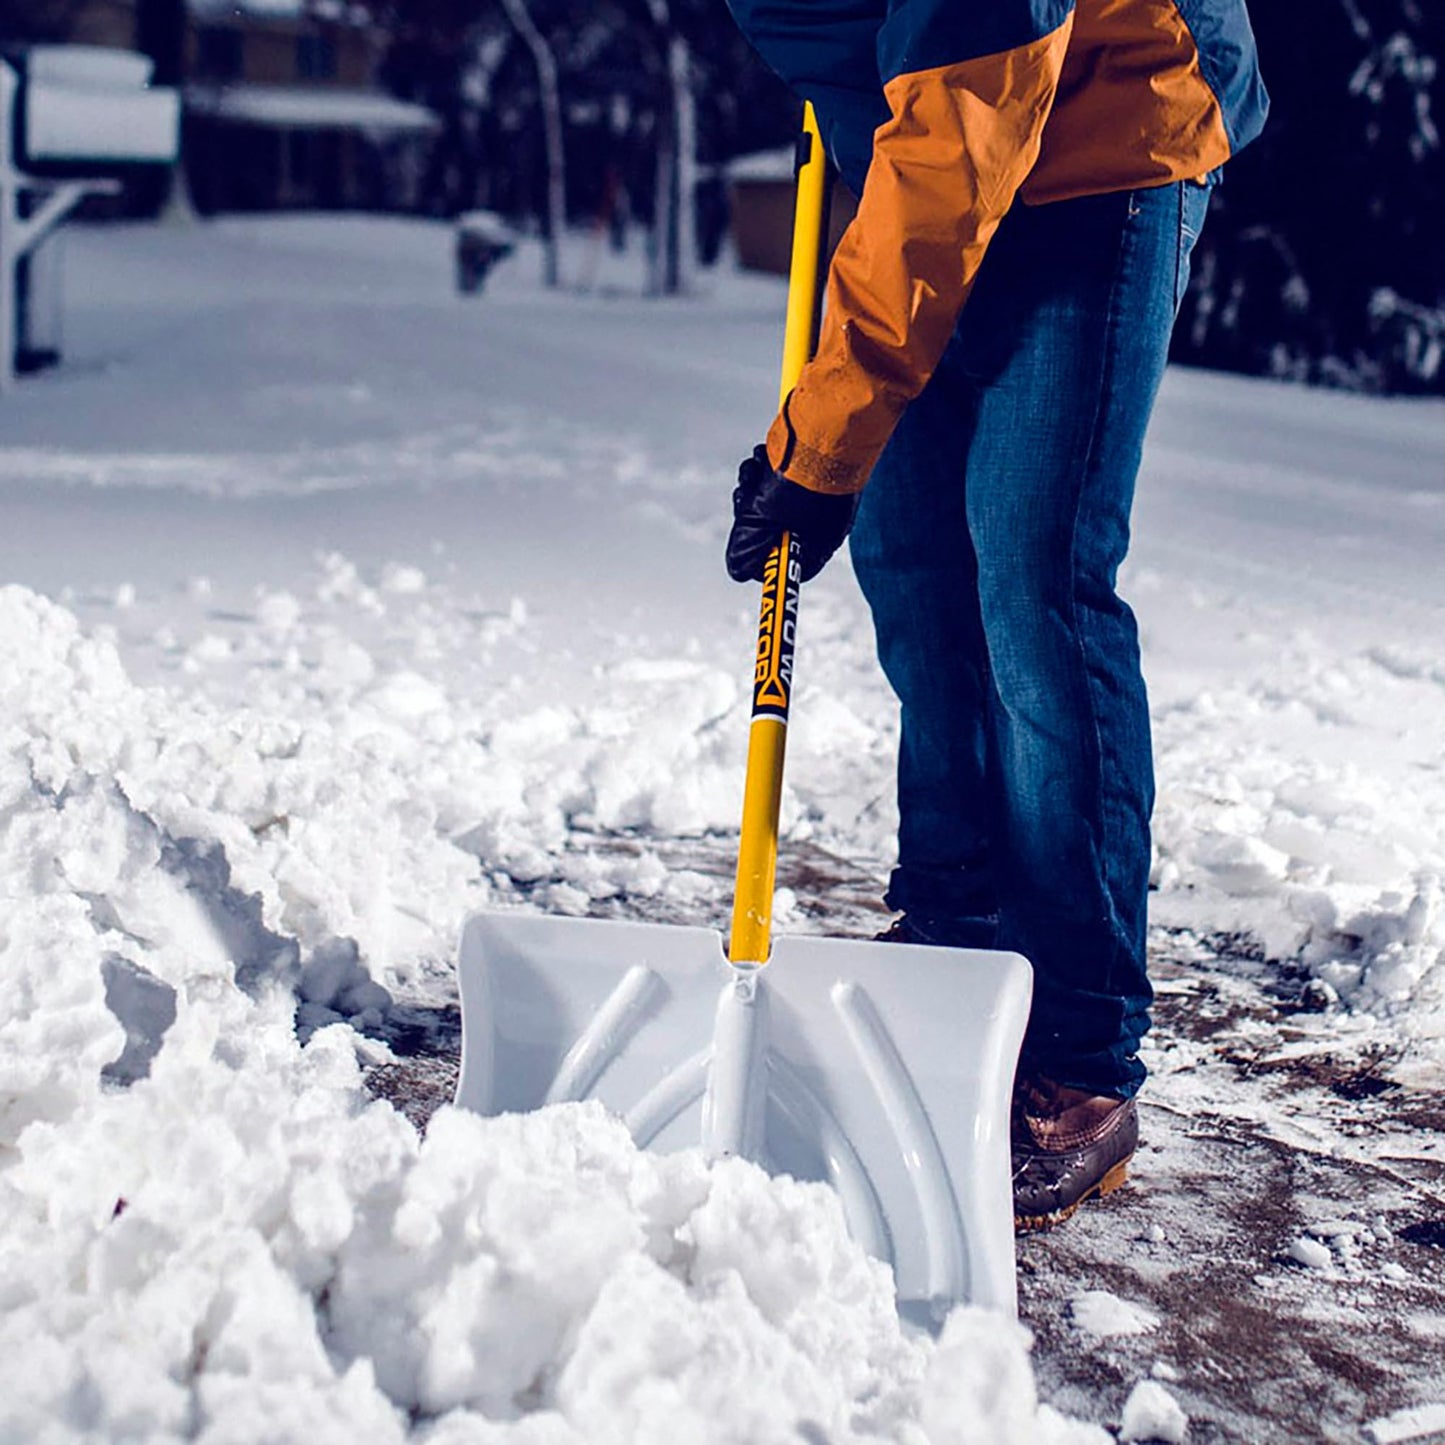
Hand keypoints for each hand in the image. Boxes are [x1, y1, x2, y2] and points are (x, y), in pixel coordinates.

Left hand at [726, 446, 858, 583]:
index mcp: (818, 545)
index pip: (786, 564)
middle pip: (772, 529)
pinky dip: (765, 467)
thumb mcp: (760, 523)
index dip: (760, 556)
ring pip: (770, 498)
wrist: (825, 431)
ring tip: (758, 474)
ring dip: (755, 486)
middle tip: (747, 501)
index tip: (745, 543)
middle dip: (752, 513)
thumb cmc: (799, 482)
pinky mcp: (809, 470)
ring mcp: (815, 495)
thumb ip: (746, 550)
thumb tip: (737, 569)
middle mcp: (820, 522)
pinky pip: (778, 475)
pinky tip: (766, 459)